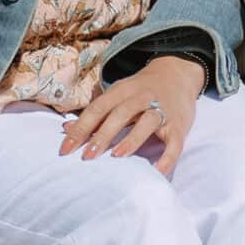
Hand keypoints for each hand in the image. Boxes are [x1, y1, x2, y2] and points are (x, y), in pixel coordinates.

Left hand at [59, 53, 205, 176]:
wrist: (177, 74)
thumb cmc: (140, 91)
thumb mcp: (117, 95)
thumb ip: (94, 114)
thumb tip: (65, 130)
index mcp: (122, 90)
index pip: (98, 108)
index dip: (81, 128)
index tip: (65, 149)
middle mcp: (142, 97)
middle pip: (121, 113)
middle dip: (103, 134)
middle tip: (87, 156)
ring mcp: (162, 110)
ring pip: (148, 122)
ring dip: (132, 139)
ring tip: (117, 156)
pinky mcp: (179, 125)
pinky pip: (175, 142)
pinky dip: (168, 156)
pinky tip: (158, 171)